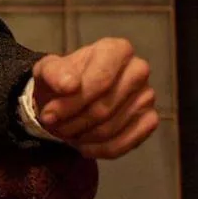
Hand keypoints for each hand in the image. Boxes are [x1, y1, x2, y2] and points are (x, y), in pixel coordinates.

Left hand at [32, 37, 157, 158]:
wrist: (69, 95)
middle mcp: (138, 69)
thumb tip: (69, 85)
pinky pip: (126, 143)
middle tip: (53, 125)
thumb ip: (54, 73)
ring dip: (83, 136)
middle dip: (74, 121)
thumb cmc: (61, 79)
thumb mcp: (47, 71)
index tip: (49, 114)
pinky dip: (100, 149)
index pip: (100, 80)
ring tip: (65, 132)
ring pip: (112, 127)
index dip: (71, 102)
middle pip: (104, 106)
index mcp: (115, 49)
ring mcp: (147, 96)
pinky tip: (83, 145)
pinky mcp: (150, 120)